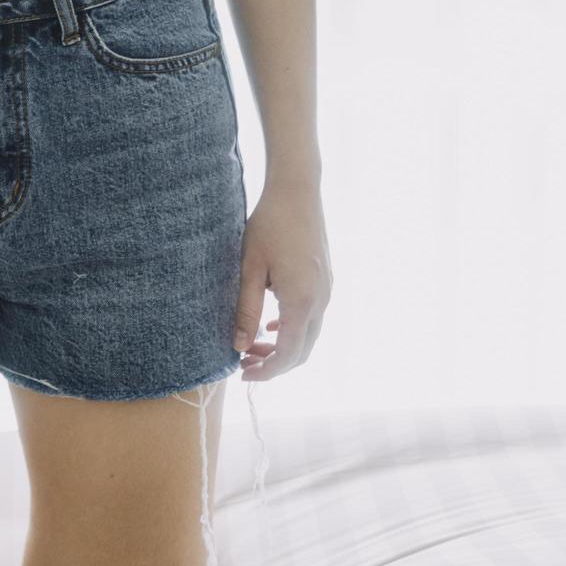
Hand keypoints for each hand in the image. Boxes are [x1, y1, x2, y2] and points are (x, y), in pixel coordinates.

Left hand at [234, 176, 331, 380]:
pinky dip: (292, 329)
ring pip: (308, 335)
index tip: (243, 374)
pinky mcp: (325, 281)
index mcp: (301, 301)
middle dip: (274, 364)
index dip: (267, 371)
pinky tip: (270, 325)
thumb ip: (245, 310)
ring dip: (282, 346)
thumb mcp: (250, 268)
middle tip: (244, 363)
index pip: (288, 354)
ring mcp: (327, 291)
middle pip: (302, 351)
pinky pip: (312, 317)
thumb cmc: (270, 224)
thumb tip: (238, 346)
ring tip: (251, 345)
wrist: (298, 191)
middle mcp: (320, 300)